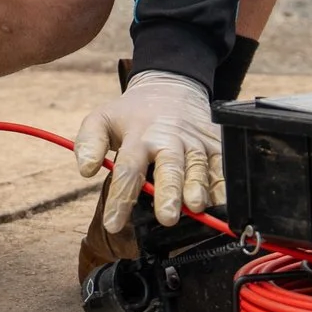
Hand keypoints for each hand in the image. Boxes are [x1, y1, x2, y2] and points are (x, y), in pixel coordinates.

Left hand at [73, 70, 220, 231]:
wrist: (171, 86)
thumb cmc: (134, 113)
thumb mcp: (102, 118)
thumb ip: (89, 143)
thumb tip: (86, 169)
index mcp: (139, 136)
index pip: (128, 169)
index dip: (121, 198)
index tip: (113, 224)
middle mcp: (169, 139)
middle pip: (169, 167)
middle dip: (169, 192)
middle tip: (167, 217)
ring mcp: (195, 141)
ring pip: (198, 166)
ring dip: (198, 187)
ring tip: (196, 207)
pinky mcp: (216, 144)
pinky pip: (223, 165)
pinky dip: (225, 184)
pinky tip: (225, 202)